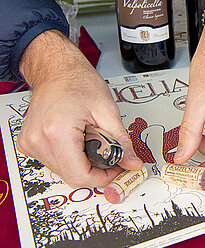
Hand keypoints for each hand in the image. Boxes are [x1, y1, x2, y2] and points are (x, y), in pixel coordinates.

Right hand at [16, 30, 141, 187]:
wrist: (57, 70)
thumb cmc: (78, 83)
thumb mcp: (107, 111)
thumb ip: (121, 141)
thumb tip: (132, 162)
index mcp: (56, 133)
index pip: (80, 175)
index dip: (104, 177)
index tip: (117, 169)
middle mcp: (38, 141)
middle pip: (72, 176)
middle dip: (96, 169)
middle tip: (110, 153)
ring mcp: (30, 144)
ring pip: (63, 171)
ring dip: (83, 163)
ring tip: (91, 139)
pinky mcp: (29, 144)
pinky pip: (54, 162)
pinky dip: (71, 157)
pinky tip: (78, 139)